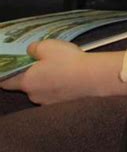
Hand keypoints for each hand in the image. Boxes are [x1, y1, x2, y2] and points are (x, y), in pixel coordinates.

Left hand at [1, 39, 126, 104]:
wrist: (93, 77)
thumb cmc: (67, 61)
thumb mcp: (47, 46)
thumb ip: (34, 49)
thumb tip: (30, 51)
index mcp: (26, 82)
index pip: (6, 83)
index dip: (5, 76)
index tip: (6, 70)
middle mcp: (35, 95)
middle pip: (26, 85)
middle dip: (31, 75)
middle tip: (40, 63)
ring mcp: (49, 102)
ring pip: (42, 90)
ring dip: (46, 81)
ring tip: (59, 68)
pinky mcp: (63, 105)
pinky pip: (56, 93)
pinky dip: (59, 86)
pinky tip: (68, 77)